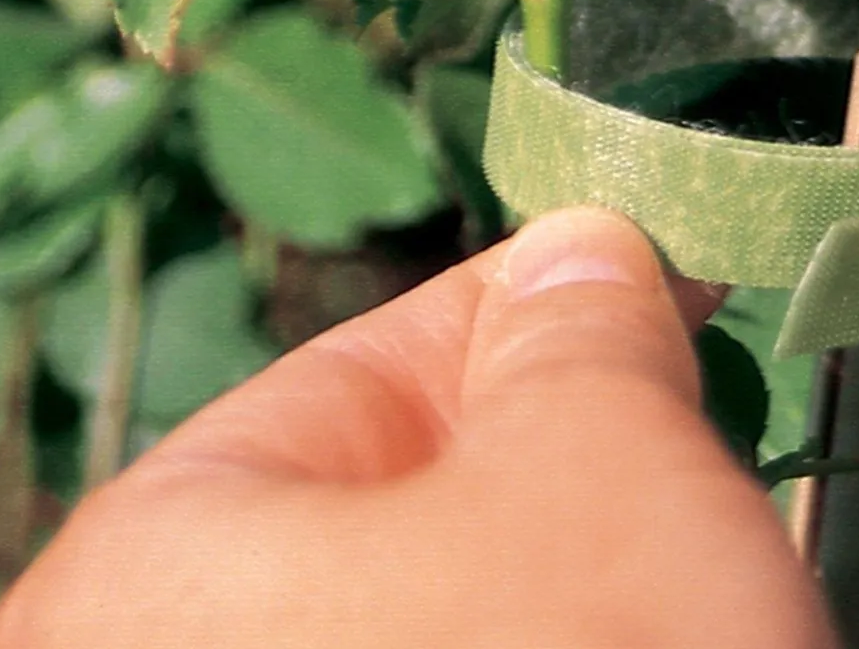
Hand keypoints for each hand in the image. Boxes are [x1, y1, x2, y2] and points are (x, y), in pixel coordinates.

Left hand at [0, 207, 834, 648]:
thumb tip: (581, 249)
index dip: (548, 307)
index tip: (687, 282)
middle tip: (713, 441)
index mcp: (145, 566)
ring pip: (430, 635)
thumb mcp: (602, 468)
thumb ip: (581, 325)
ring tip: (705, 577)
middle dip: (566, 471)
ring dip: (574, 593)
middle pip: (390, 518)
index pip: (371, 364)